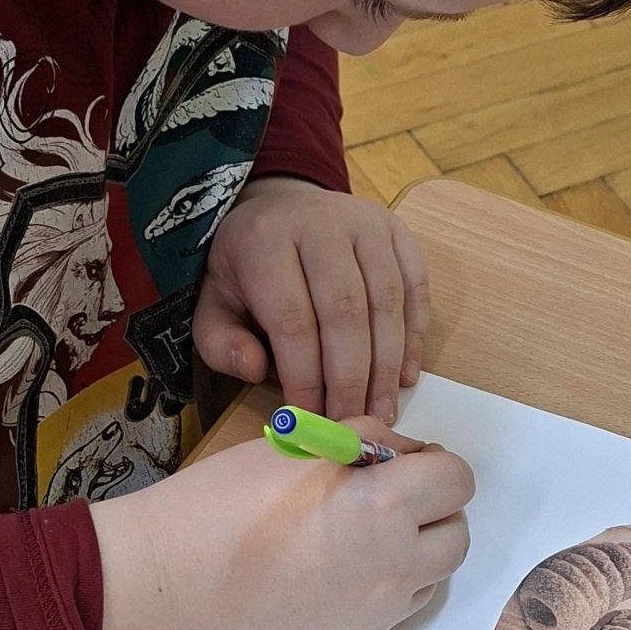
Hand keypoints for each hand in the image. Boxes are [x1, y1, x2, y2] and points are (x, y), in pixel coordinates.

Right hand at [90, 424, 473, 629]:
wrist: (176, 585)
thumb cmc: (225, 504)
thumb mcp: (299, 444)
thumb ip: (366, 442)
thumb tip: (404, 453)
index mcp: (384, 505)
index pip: (456, 478)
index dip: (432, 463)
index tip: (400, 461)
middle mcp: (396, 563)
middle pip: (456, 531)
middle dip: (433, 508)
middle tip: (387, 496)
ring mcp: (381, 608)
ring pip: (436, 573)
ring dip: (418, 547)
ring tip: (363, 532)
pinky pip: (402, 603)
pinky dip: (391, 581)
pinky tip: (342, 565)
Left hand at [193, 179, 429, 424]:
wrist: (282, 207)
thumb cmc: (249, 267)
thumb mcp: (214, 301)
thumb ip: (220, 341)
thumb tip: (253, 370)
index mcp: (266, 241)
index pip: (292, 320)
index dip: (306, 377)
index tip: (310, 419)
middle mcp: (320, 224)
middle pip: (346, 312)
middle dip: (350, 379)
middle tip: (353, 422)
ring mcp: (365, 223)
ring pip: (386, 302)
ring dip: (386, 365)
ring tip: (382, 410)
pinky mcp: (397, 230)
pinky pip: (415, 287)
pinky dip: (415, 336)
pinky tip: (404, 375)